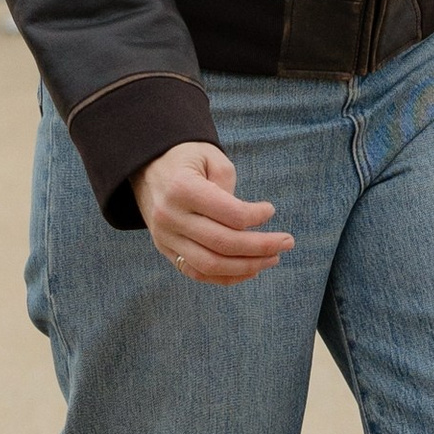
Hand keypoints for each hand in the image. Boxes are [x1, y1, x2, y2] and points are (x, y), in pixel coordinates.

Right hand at [133, 140, 292, 284]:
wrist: (147, 167)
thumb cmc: (186, 158)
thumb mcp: (210, 156)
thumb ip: (229, 185)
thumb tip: (246, 221)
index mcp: (182, 188)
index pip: (229, 214)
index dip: (257, 216)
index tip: (270, 210)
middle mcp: (171, 216)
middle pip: (223, 243)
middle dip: (261, 246)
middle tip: (287, 242)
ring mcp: (165, 237)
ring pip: (211, 265)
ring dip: (247, 266)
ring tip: (272, 259)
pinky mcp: (165, 250)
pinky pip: (197, 273)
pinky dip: (225, 277)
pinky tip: (249, 270)